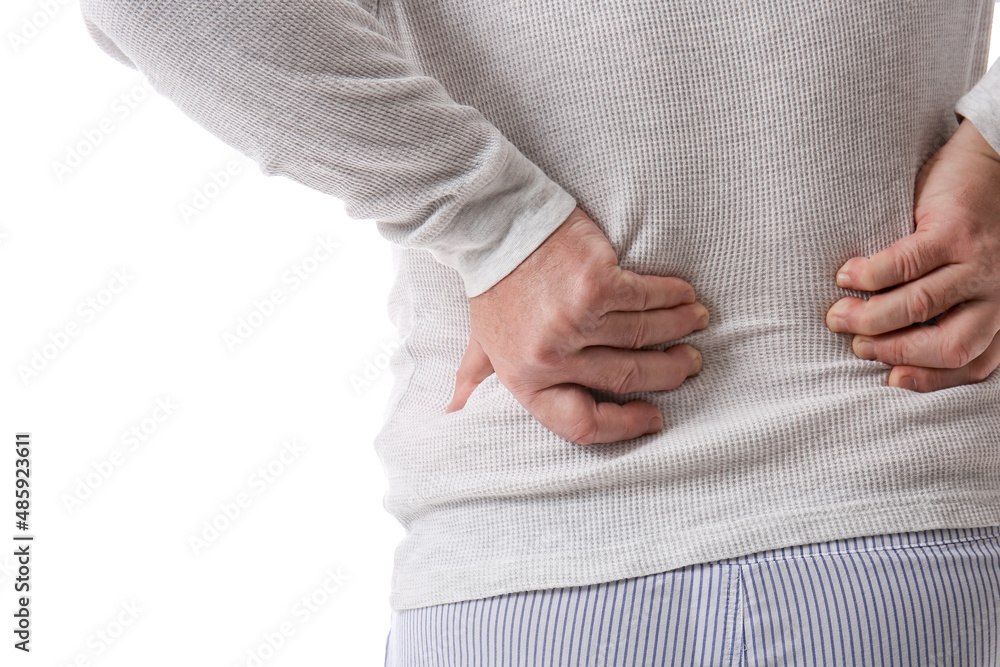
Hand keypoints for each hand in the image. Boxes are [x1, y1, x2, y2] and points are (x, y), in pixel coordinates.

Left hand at [446, 206, 707, 444]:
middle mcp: (551, 358)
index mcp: (524, 380)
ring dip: (678, 329)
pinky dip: (672, 297)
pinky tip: (685, 295)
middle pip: (627, 377)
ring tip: (695, 323)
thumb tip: (453, 411)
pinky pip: (647, 298)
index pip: (580, 423)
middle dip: (668, 372)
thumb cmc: (493, 285)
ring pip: (644, 334)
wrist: (493, 226)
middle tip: (689, 364)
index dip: (624, 426)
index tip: (654, 418)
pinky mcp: (596, 284)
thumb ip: (477, 376)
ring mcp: (575, 321)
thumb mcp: (481, 339)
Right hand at [825, 119, 999, 390]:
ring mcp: (980, 262)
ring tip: (838, 315)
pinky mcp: (954, 231)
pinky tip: (846, 276)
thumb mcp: (977, 274)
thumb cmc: (977, 222)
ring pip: (920, 307)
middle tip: (857, 345)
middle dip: (895, 351)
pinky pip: (904, 264)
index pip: (974, 363)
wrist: (997, 156)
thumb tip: (895, 338)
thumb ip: (954, 306)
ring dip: (871, 317)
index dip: (930, 378)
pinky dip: (869, 275)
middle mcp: (999, 292)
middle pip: (949, 345)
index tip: (890, 378)